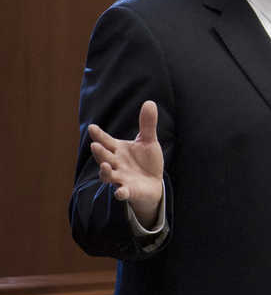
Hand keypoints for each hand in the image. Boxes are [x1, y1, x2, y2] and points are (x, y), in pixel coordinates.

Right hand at [88, 100, 163, 226]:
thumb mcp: (148, 141)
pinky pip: (122, 193)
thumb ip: (147, 124)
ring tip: (106, 165)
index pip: (106, 141)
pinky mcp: (128, 191)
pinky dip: (121, 193)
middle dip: (99, 152)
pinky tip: (120, 192)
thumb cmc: (146, 161)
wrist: (153, 183)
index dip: (99, 135)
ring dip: (105, 171)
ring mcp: (120, 178)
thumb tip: (150, 102)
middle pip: (104, 157)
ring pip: (108, 175)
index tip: (92, 127)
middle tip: (95, 145)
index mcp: (118, 149)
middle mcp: (115, 163)